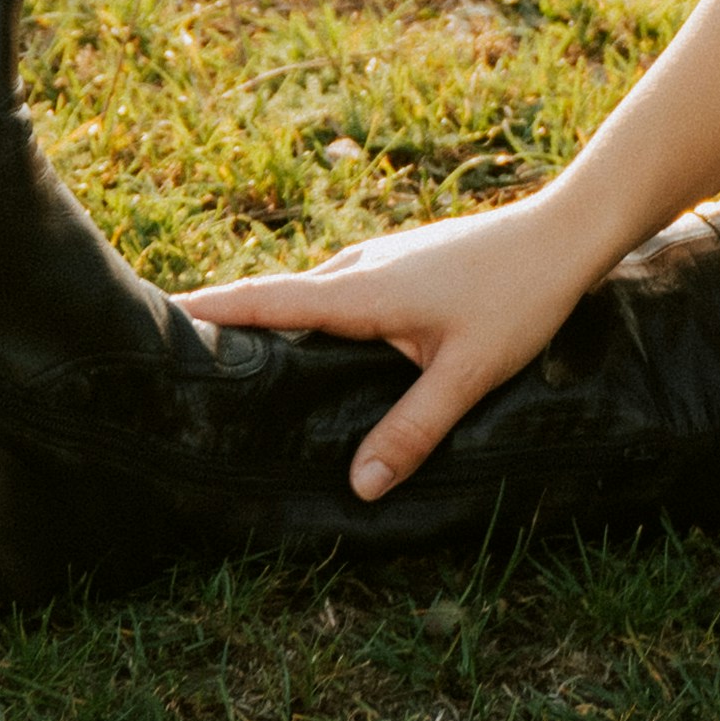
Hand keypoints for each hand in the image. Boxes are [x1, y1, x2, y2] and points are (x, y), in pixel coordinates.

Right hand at [178, 187, 622, 503]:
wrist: (566, 233)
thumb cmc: (520, 297)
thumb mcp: (467, 373)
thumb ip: (413, 430)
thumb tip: (359, 486)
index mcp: (358, 289)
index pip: (262, 299)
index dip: (206, 310)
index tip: (153, 320)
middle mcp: (356, 267)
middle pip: (274, 300)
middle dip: (227, 329)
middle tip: (182, 371)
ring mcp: (376, 260)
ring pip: (309, 299)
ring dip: (273, 327)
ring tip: (238, 375)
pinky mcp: (399, 264)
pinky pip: (337, 296)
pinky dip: (312, 322)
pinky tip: (319, 358)